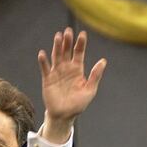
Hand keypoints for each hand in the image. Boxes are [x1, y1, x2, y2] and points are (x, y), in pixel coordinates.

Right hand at [37, 28, 106, 143]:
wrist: (65, 115)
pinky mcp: (47, 79)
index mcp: (77, 69)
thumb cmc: (78, 103)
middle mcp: (66, 68)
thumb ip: (95, 75)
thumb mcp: (90, 90)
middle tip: (68, 31)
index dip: (80, 44)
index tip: (82, 34)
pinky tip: (43, 54)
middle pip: (66, 51)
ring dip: (56, 46)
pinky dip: (43, 61)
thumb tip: (103, 61)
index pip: (79, 53)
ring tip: (57, 36)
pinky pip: (45, 68)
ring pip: (56, 56)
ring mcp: (56, 72)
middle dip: (67, 41)